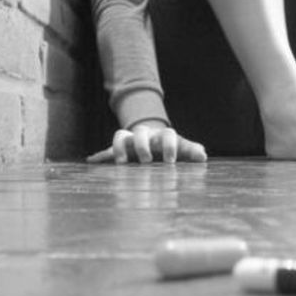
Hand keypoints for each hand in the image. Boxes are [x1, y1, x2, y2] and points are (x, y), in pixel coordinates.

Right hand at [86, 122, 206, 163]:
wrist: (153, 142)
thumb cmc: (170, 149)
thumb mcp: (182, 149)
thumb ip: (191, 151)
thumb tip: (203, 156)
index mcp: (162, 136)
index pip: (167, 134)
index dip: (170, 145)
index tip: (171, 161)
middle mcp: (145, 135)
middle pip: (141, 132)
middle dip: (142, 145)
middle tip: (146, 160)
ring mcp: (130, 141)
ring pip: (120, 136)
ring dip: (119, 147)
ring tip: (121, 163)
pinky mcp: (118, 151)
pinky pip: (106, 151)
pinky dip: (99, 157)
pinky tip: (92, 162)